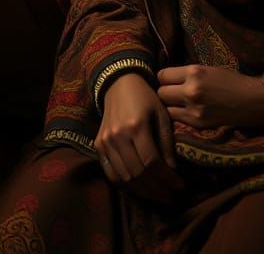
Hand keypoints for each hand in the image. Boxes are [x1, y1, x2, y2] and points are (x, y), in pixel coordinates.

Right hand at [96, 72, 181, 201]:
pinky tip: (138, 187)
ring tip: (157, 194)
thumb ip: (167, 144)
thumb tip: (173, 171)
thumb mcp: (162, 116)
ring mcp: (105, 141)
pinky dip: (124, 184)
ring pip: (124, 176)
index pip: (152, 162)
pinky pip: (110, 171)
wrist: (117, 84)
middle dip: (157, 189)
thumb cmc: (144, 98)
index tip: (180, 186)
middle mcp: (117, 135)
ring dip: (142, 191)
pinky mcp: (98, 144)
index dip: (168, 179)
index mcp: (136, 126)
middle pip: (138, 173)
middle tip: (170, 195)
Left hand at [158, 64, 263, 130]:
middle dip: (165, 92)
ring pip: (166, 107)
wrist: (253, 101)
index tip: (168, 81)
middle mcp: (191, 90)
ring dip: (170, 105)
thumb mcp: (205, 69)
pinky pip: (176, 118)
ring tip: (178, 103)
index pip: (162, 75)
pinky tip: (185, 112)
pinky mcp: (199, 123)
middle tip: (172, 93)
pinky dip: (178, 115)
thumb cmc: (230, 81)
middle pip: (161, 92)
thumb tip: (164, 78)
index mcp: (193, 72)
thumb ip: (185, 74)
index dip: (164, 78)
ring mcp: (195, 108)